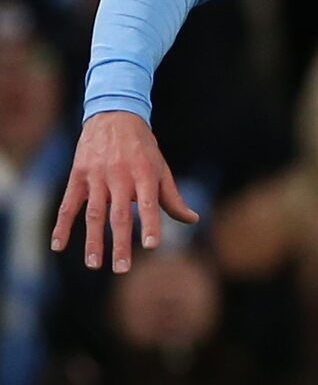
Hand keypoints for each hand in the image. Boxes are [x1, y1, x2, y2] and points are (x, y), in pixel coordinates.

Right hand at [52, 112, 198, 272]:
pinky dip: (62, 225)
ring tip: (94, 264)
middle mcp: (120, 175)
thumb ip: (172, 197)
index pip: (148, 203)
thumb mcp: (161, 168)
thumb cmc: (143, 148)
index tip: (152, 246)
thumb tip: (193, 220)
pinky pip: (68, 204)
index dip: (150, 224)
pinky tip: (57, 245)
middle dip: (120, 243)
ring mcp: (97, 175)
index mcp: (145, 173)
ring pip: (93, 213)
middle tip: (121, 269)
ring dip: (93, 240)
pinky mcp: (78, 175)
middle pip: (119, 214)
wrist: (114, 116)